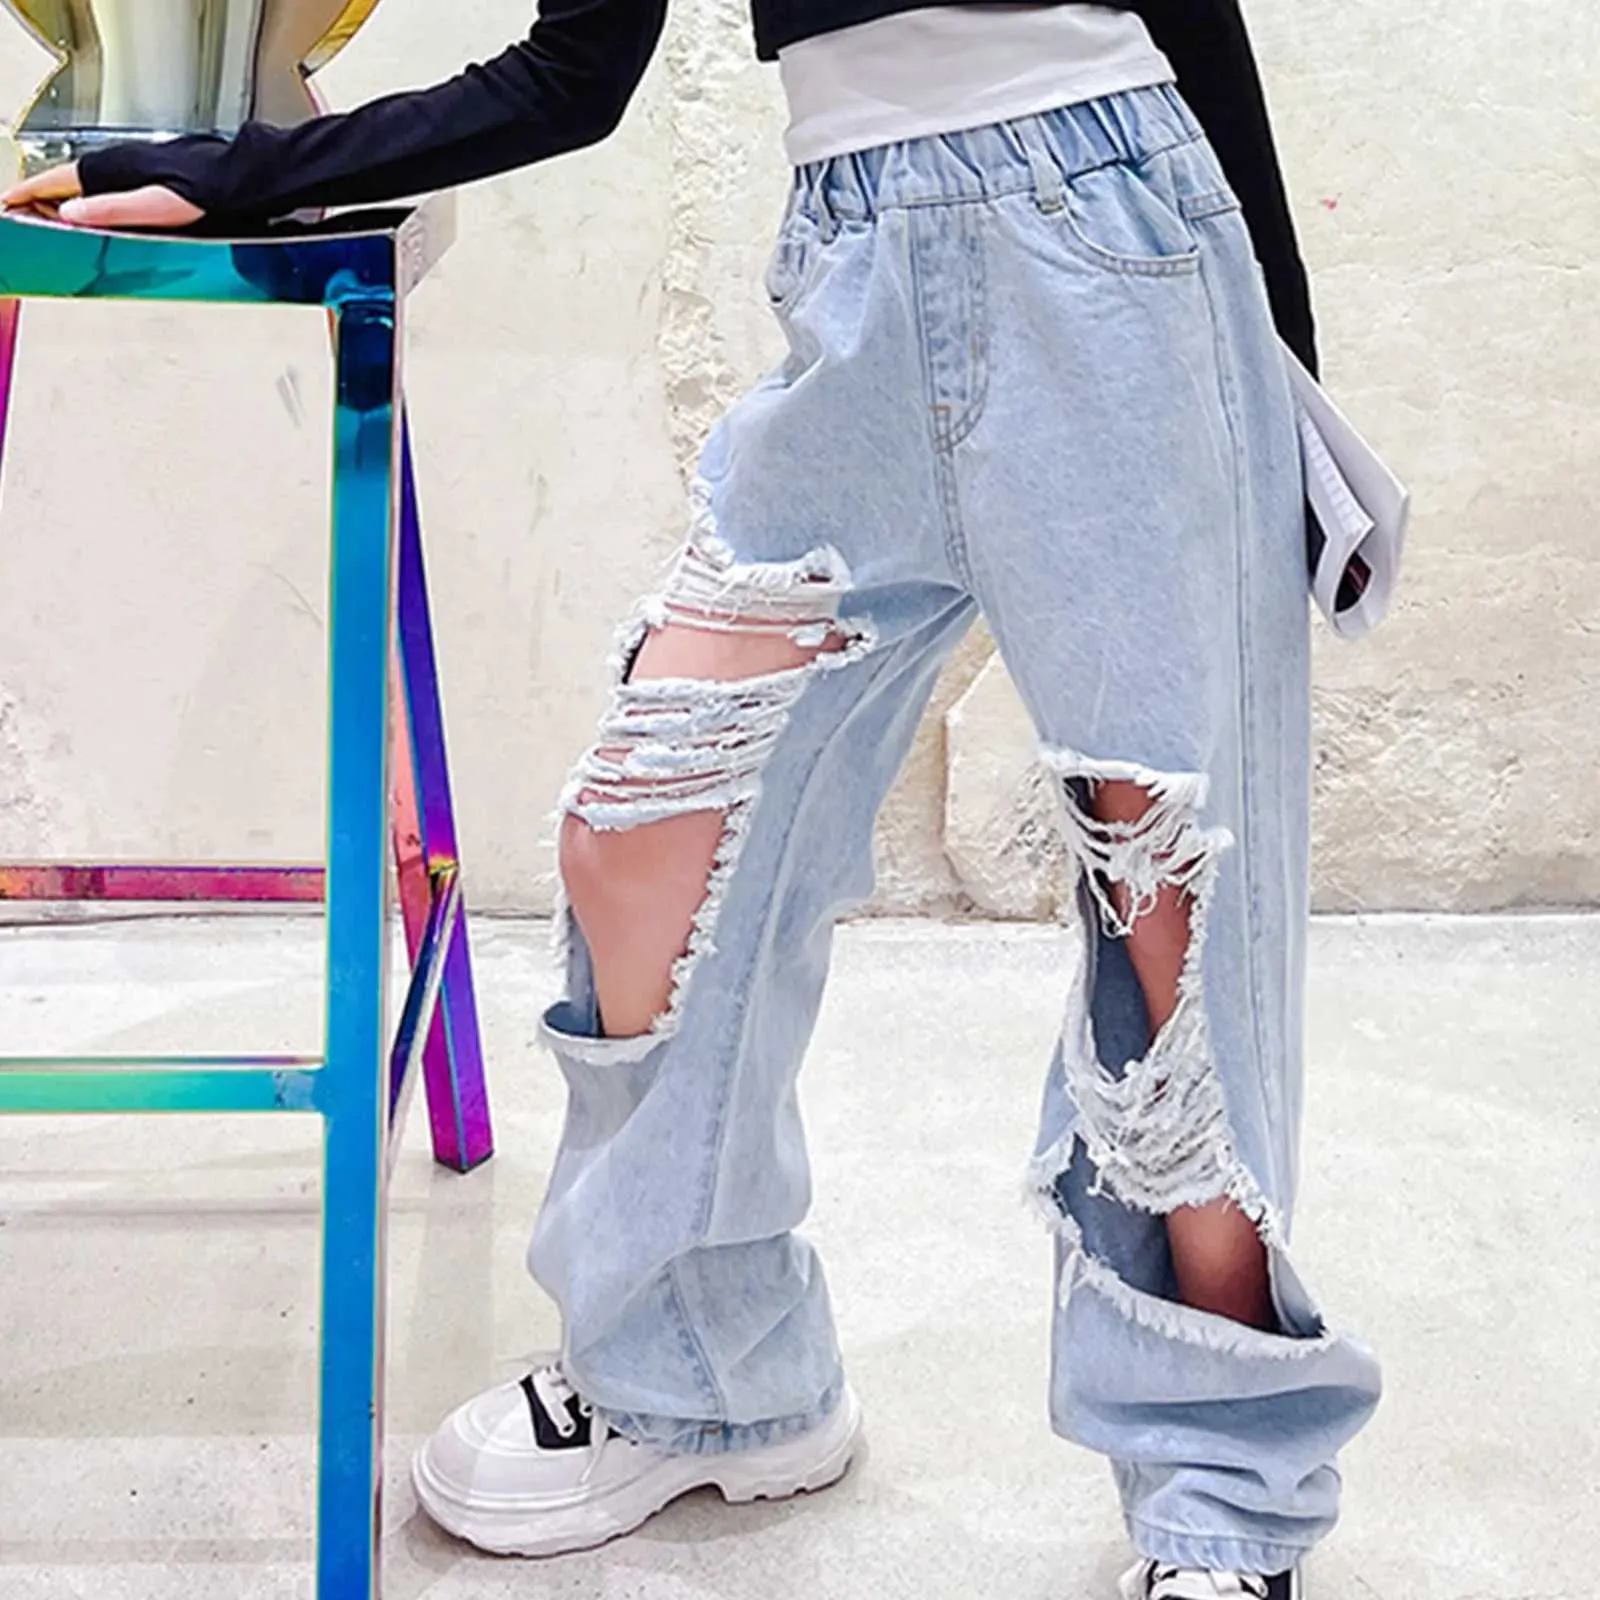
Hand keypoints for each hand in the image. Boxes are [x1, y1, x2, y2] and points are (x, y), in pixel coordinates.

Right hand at [1, 163, 203, 228]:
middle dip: (40, 196)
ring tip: (48, 215)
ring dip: (64, 198)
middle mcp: (119, 164)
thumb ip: (111, 209)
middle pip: (67, 182)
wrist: (236, 180)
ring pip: (86, 184)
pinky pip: (104, 188)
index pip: (57, 180)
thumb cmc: (204, 191)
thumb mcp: (154, 207)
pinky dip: (89, 199)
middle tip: (20, 212)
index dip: (29, 191)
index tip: (8, 201)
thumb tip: (70, 213)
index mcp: (113, 169)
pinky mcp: (146, 177)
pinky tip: (92, 211)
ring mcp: (132, 169)